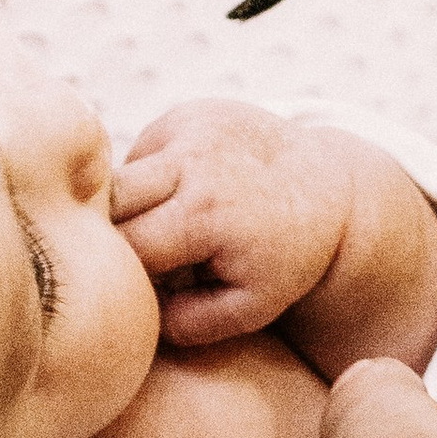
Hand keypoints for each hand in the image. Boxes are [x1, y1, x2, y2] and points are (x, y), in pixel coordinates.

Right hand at [114, 100, 360, 344]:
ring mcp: (188, 128)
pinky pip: (140, 153)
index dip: (122, 273)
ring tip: (164, 228)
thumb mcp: (252, 307)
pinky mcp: (185, 113)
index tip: (139, 287)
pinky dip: (147, 180)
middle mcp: (193, 162)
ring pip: (117, 174)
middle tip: (132, 259)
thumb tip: (138, 316)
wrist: (328, 187)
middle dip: (109, 235)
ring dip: (125, 206)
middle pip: (108, 203)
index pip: (125, 248)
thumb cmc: (286, 257)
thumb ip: (190, 324)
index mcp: (205, 215)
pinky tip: (178, 194)